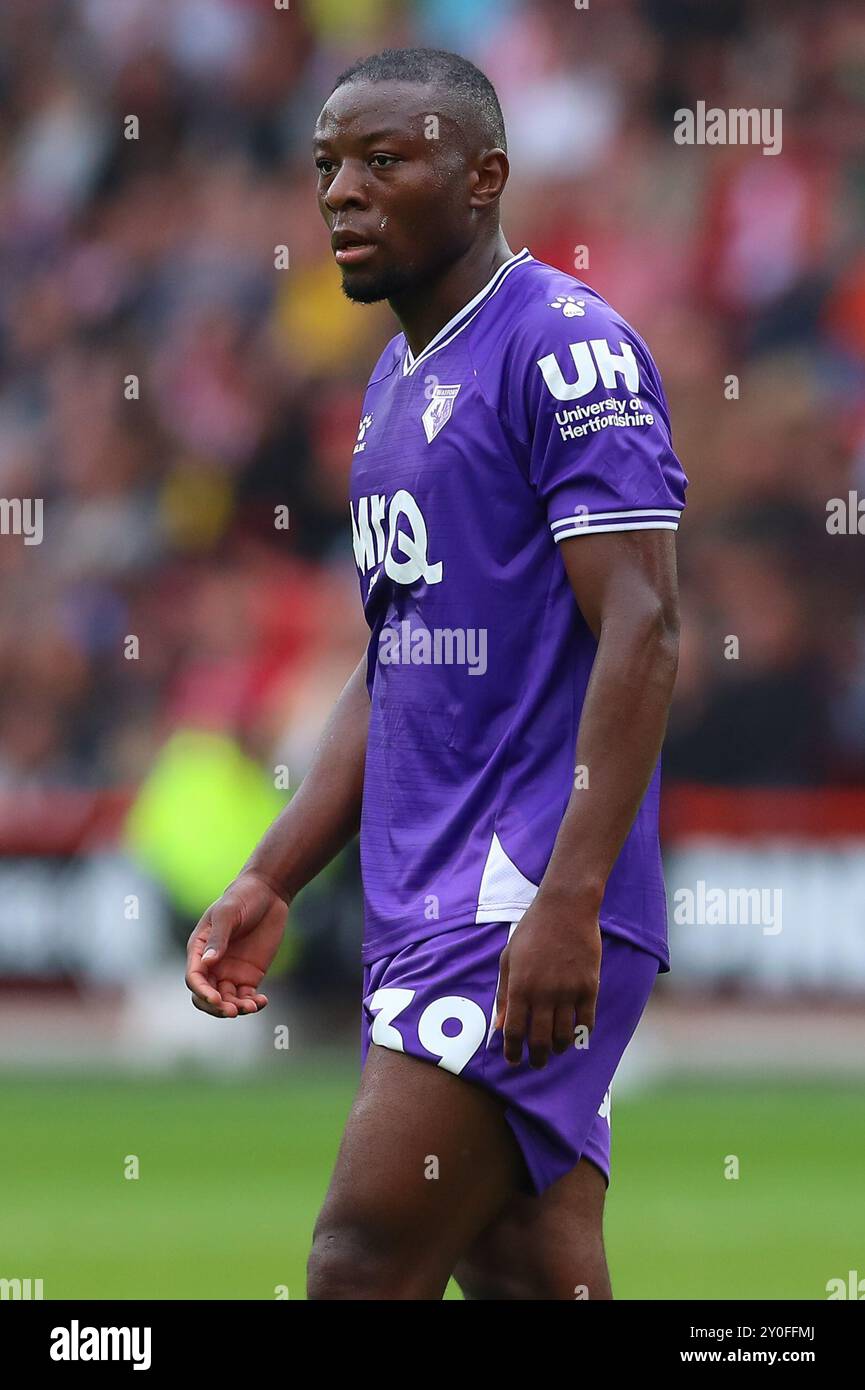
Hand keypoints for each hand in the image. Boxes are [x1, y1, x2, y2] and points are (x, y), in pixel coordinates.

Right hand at [185, 870, 289, 1018]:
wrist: (268, 892)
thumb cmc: (242, 897)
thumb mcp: (228, 913)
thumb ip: (218, 938)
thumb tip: (207, 963)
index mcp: (199, 949)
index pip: (194, 978)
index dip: (202, 992)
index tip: (216, 999)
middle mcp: (212, 965)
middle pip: (207, 995)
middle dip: (217, 1007)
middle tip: (233, 1010)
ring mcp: (230, 972)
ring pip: (227, 1000)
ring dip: (236, 1008)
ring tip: (252, 1007)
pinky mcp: (249, 975)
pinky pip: (246, 996)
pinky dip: (252, 1003)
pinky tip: (261, 1001)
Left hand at [494, 898, 601, 1067]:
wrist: (565, 909)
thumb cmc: (532, 931)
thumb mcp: (508, 959)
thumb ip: (504, 994)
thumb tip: (500, 1027)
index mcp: (520, 987)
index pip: (514, 1032)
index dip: (513, 1052)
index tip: (513, 1061)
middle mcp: (544, 993)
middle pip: (540, 1040)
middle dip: (537, 1058)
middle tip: (536, 1063)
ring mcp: (568, 991)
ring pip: (565, 1035)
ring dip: (558, 1049)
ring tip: (555, 1050)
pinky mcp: (589, 986)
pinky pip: (586, 1021)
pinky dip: (581, 1033)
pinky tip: (575, 1034)